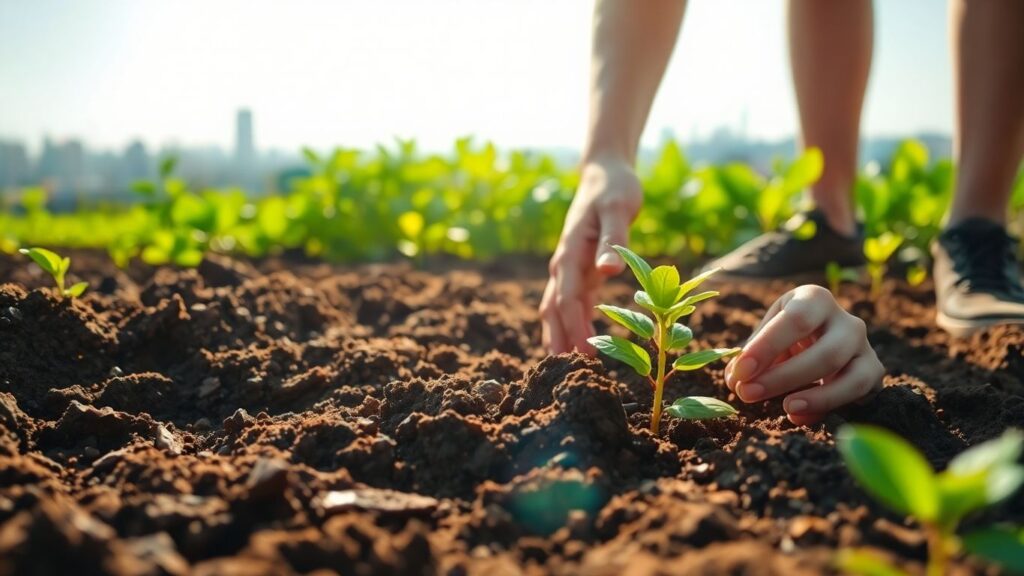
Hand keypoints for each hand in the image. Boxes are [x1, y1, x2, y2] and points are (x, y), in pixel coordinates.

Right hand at [540, 157, 641, 353]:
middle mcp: (563, 264)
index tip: (583, 353)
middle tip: (567, 375)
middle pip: (554, 309)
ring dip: (561, 336)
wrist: (604, 173)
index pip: (567, 296)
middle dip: (559, 340)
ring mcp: (569, 268)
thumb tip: (608, 270)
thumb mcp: (619, 209)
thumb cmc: (615, 189)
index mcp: (571, 251)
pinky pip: (571, 303)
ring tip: (569, 368)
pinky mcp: (580, 271)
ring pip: (557, 310)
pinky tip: (583, 345)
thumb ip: (615, 240)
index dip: (573, 326)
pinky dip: (573, 325)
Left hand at [724, 285, 883, 424]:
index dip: (767, 347)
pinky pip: (856, 393)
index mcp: (814, 299)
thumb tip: (736, 382)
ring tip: (785, 408)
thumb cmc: (786, 337)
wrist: (820, 341)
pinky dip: (826, 407)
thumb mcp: (766, 339)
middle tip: (748, 393)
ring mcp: (864, 347)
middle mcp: (846, 320)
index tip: (741, 372)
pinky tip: (798, 415)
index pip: (796, 320)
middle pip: (825, 352)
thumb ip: (750, 359)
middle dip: (783, 377)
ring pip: (848, 375)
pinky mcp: (873, 372)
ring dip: (815, 396)